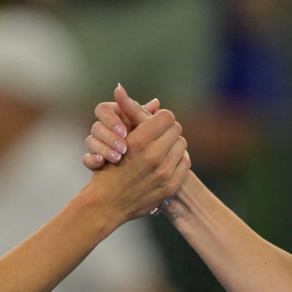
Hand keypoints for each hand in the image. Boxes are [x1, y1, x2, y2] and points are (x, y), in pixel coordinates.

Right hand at [83, 84, 159, 170]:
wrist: (140, 168)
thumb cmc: (144, 141)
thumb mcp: (146, 127)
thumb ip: (147, 117)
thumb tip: (156, 102)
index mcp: (114, 116)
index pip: (102, 110)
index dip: (111, 119)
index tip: (124, 131)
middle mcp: (104, 128)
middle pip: (96, 126)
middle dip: (110, 137)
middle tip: (124, 148)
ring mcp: (97, 144)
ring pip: (90, 141)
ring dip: (104, 149)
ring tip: (117, 158)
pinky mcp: (94, 160)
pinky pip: (86, 159)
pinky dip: (92, 160)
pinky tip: (101, 162)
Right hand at [85, 101, 189, 221]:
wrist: (107, 203)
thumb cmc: (108, 167)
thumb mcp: (116, 139)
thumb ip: (127, 114)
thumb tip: (124, 88)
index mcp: (139, 141)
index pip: (167, 116)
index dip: (160, 118)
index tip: (155, 123)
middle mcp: (153, 156)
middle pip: (176, 129)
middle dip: (167, 129)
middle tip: (159, 134)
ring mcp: (164, 172)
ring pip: (182, 144)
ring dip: (173, 144)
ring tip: (162, 148)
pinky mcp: (170, 185)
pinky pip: (185, 162)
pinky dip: (177, 159)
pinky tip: (167, 161)